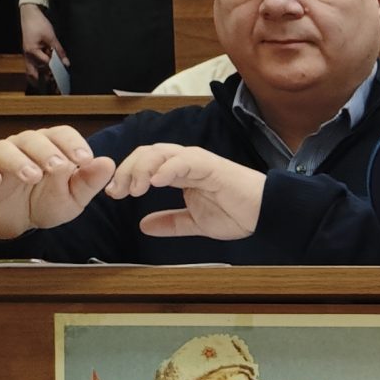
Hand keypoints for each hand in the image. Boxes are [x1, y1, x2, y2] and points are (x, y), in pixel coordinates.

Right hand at [0, 126, 115, 238]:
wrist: (17, 221)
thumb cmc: (46, 201)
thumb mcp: (74, 197)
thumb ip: (89, 181)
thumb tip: (108, 163)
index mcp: (51, 147)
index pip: (62, 134)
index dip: (73, 143)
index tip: (84, 159)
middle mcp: (25, 148)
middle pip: (34, 139)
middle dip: (47, 151)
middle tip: (58, 167)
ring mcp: (1, 162)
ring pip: (5, 150)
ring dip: (19, 161)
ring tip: (33, 176)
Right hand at [19, 4, 66, 86]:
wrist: (29, 14)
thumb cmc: (37, 23)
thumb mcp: (51, 37)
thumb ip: (59, 51)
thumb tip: (66, 63)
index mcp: (32, 51)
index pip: (45, 64)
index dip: (55, 70)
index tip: (63, 78)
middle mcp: (28, 55)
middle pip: (33, 74)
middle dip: (42, 81)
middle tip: (54, 89)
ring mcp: (27, 54)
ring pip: (33, 70)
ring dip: (42, 76)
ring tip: (53, 84)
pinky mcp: (29, 52)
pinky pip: (34, 64)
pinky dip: (40, 69)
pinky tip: (48, 73)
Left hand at [105, 145, 269, 239]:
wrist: (266, 214)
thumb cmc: (238, 214)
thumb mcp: (195, 223)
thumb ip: (171, 222)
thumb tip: (144, 226)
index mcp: (180, 172)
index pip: (145, 164)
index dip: (126, 176)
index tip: (114, 194)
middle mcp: (185, 161)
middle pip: (146, 153)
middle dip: (126, 171)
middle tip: (116, 191)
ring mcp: (197, 161)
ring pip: (159, 153)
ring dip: (141, 169)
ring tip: (134, 189)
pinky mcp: (210, 166)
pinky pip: (183, 161)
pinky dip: (166, 169)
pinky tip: (155, 182)